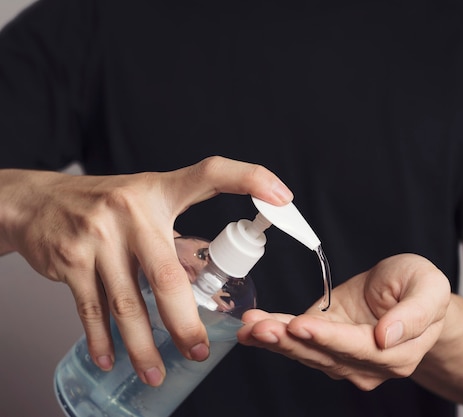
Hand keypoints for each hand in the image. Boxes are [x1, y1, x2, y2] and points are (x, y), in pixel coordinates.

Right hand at [0, 156, 292, 385]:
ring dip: (144, 345)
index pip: (211, 174)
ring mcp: (97, 236)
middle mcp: (131, 210)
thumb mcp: (146, 202)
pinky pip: (91, 310)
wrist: (39, 202)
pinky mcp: (69, 260)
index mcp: (160, 191)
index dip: (249, 179)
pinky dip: (103, 340)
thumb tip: (209, 276)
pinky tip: (112, 358)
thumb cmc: (107, 205)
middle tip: (200, 350)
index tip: (282, 197)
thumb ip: (177, 232)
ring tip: (156, 370)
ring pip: (128, 303)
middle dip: (185, 323)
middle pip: (168, 276)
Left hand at [237, 254, 450, 389]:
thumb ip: (415, 313)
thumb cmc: (420, 287)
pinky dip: (274, 333)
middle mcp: (367, 363)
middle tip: (261, 327)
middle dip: (290, 341)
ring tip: (250, 325)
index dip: (328, 338)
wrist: (407, 291)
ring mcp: (343, 356)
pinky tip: (252, 327)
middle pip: (325, 355)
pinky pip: (297, 340)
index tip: (301, 325)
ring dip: (275, 339)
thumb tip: (387, 337)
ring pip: (306, 352)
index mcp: (397, 352)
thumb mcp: (431, 287)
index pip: (358, 348)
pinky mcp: (323, 341)